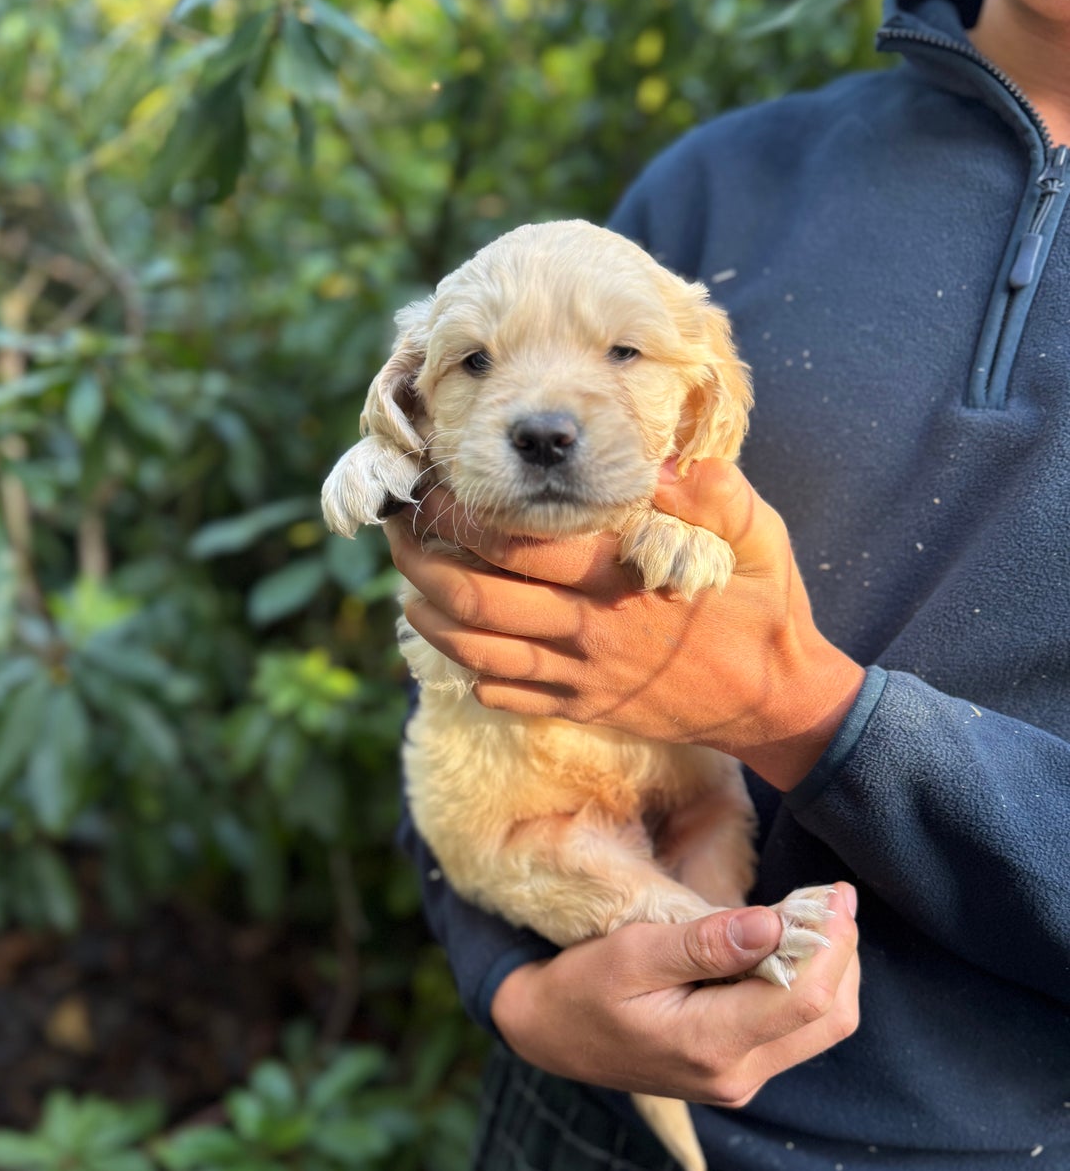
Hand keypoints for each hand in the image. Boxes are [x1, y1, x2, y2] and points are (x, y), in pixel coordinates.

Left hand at [383, 460, 865, 789]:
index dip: (460, 517)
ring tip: (407, 585)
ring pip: (475, 652)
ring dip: (427, 618)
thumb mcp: (756, 536)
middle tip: (396, 532)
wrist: (775, 702)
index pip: (516, 544)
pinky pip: (504, 695)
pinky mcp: (582, 709)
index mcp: (619, 577)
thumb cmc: (764, 609)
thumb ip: (710, 491)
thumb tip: (654, 461)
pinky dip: (468, 669)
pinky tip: (455, 642)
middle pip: (473, 599)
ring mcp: (580, 677)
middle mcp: (587, 630)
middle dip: (420, 562)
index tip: (432, 490)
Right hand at [491, 884, 859, 1105]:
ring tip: (812, 916)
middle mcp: (737, 1074)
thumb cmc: (581, 988)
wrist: (550, 1036)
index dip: (833, 942)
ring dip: (830, 968)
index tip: (834, 893)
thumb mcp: (630, 953)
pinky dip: (806, 984)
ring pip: (823, 1026)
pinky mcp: (739, 1069)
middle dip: (842, 953)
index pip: (807, 998)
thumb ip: (704, 944)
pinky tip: (785, 946)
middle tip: (830, 898)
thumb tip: (773, 924)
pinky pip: (798, 1030)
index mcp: (710, 1045)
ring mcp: (740, 1079)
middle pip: (831, 1017)